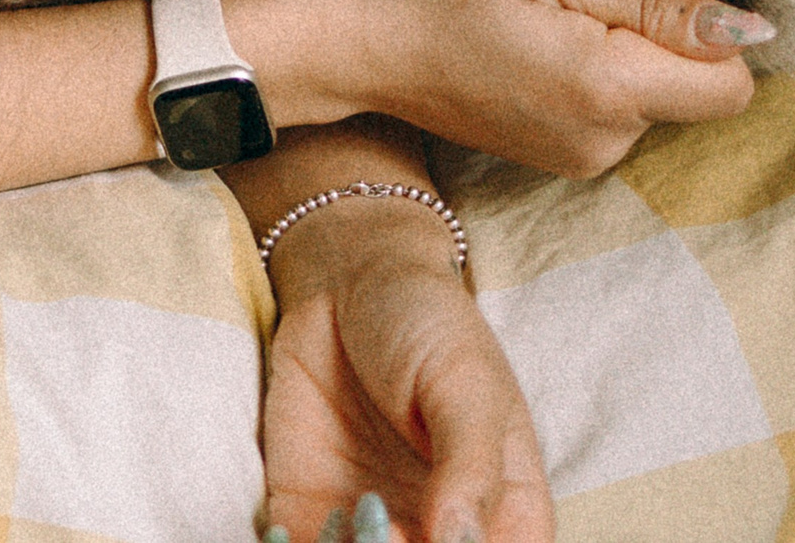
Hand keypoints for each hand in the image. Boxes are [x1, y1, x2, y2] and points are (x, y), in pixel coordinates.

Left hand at [257, 196, 551, 542]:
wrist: (346, 279)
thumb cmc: (428, 322)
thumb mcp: (465, 384)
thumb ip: (470, 468)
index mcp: (502, 512)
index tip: (434, 537)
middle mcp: (439, 532)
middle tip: (379, 523)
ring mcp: (374, 529)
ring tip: (342, 516)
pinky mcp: (309, 516)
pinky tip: (291, 528)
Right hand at [324, 0, 763, 176]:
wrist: (362, 43)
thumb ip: (659, 9)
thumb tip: (751, 31)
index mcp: (608, 90)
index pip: (730, 88)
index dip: (712, 37)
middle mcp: (603, 143)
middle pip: (693, 93)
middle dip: (659, 43)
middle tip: (576, 5)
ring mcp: (581, 161)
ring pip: (656, 101)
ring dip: (624, 60)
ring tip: (547, 27)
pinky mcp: (563, 162)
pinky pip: (619, 116)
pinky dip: (598, 81)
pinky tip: (537, 55)